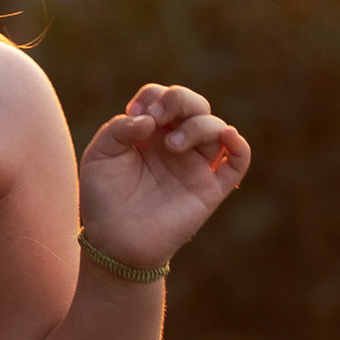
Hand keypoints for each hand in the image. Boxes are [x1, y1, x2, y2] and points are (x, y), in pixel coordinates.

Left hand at [77, 80, 251, 273]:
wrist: (114, 243)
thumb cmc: (104, 199)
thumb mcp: (99, 156)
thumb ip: (118, 130)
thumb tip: (150, 119)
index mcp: (150, 132)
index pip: (163, 97)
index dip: (153, 95)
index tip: (135, 114)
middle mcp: (175, 144)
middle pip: (195, 104)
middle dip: (179, 99)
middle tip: (158, 116)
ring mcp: (194, 165)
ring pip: (216, 128)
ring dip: (197, 126)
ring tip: (173, 146)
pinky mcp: (209, 189)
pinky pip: (238, 162)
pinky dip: (239, 145)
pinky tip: (228, 135)